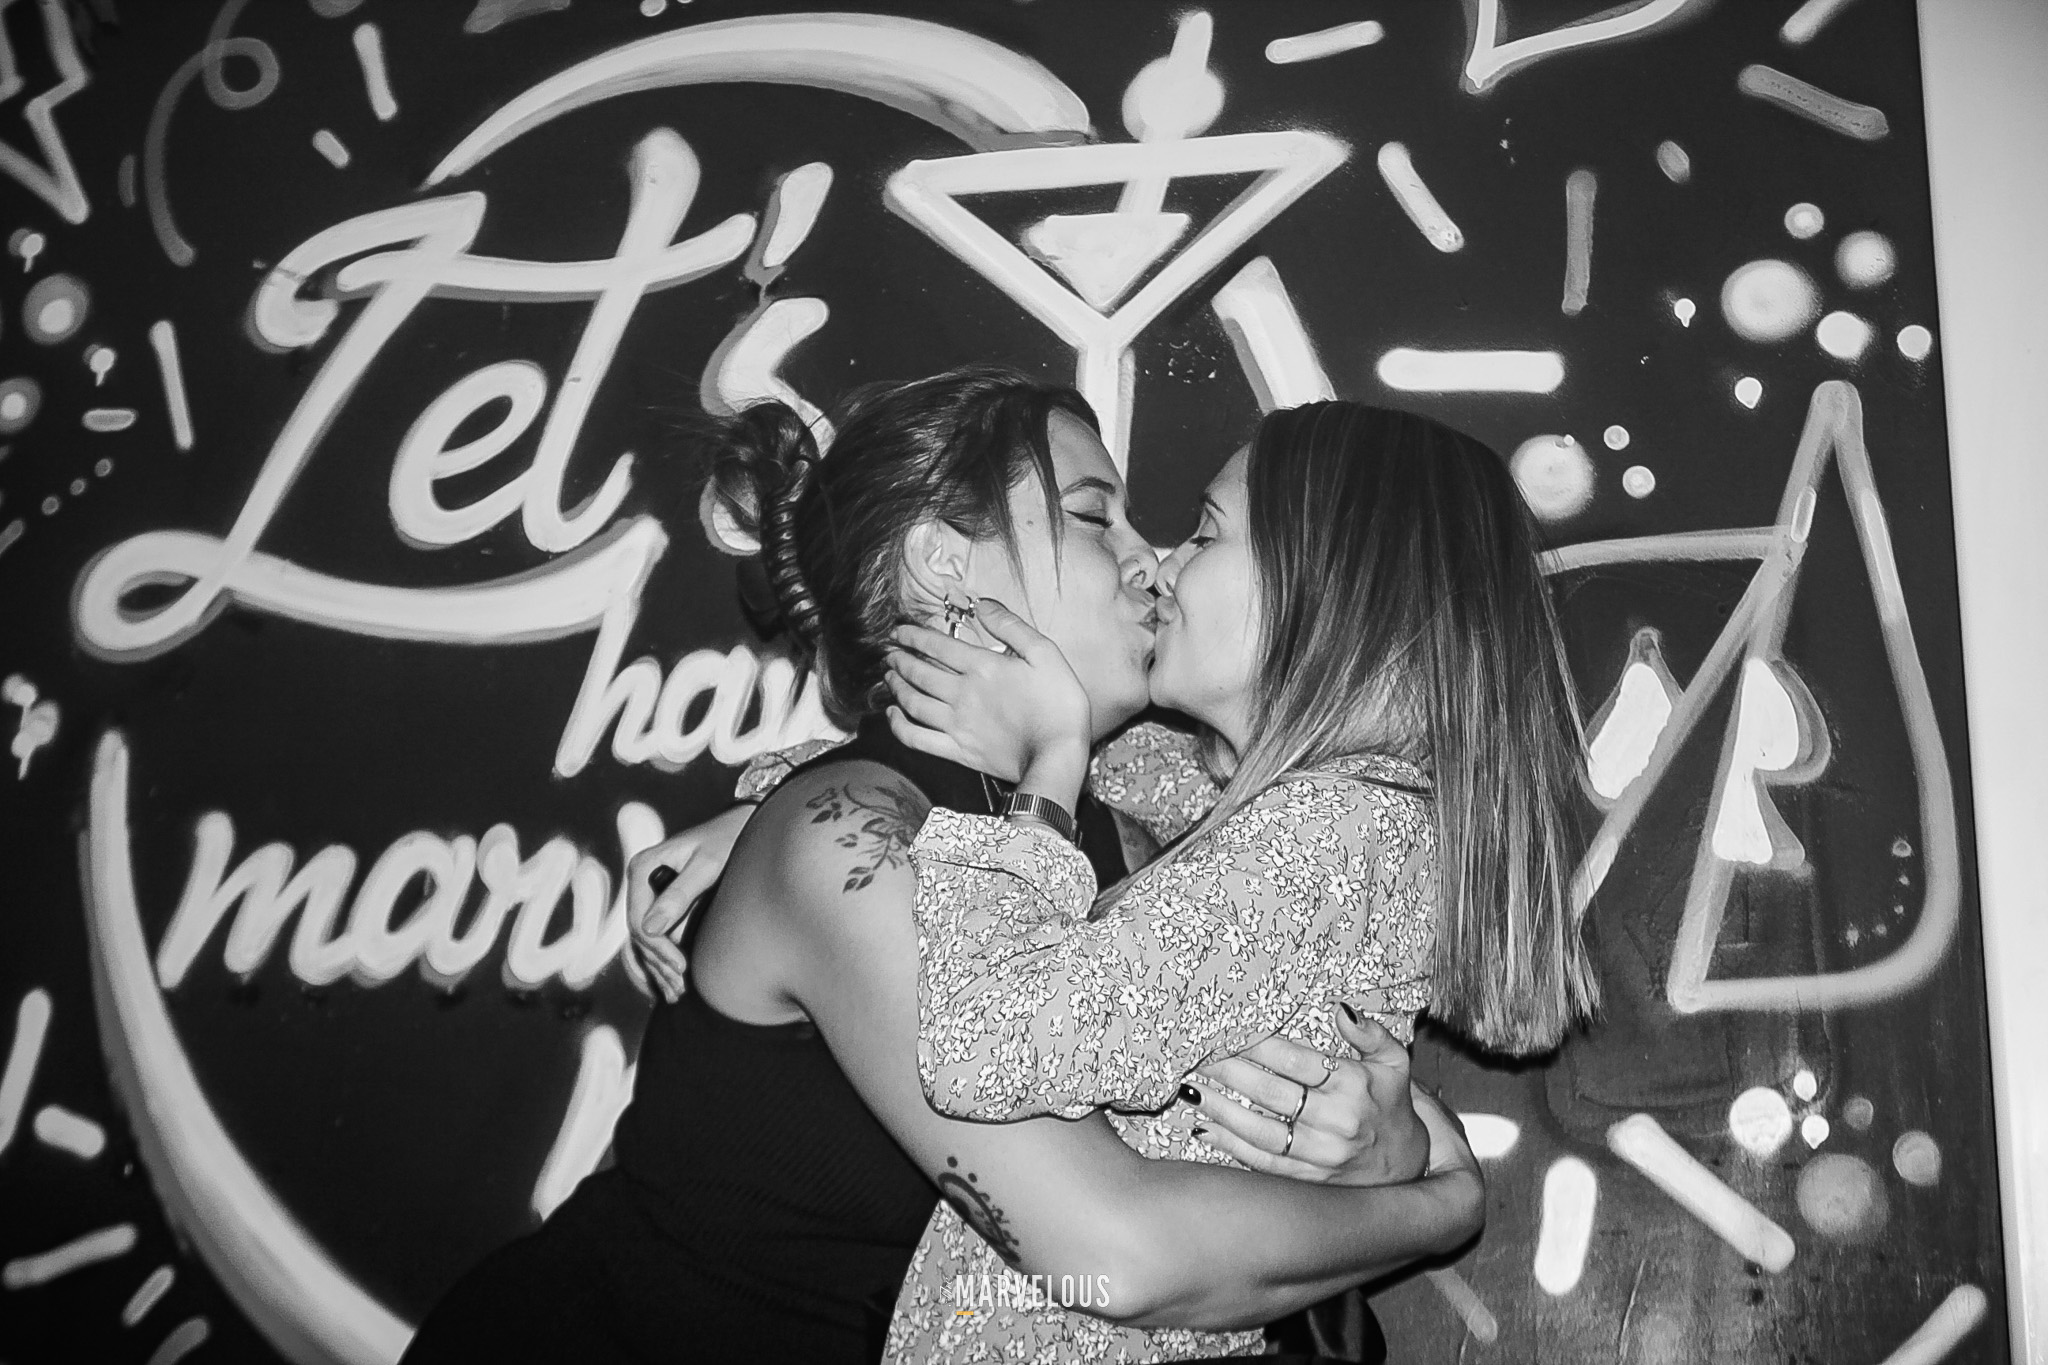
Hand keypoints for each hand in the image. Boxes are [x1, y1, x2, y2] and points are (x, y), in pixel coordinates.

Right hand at [624, 806, 751, 1003]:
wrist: (740, 826)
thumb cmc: (727, 841)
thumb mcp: (707, 866)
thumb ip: (680, 895)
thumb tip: (650, 930)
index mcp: (643, 867)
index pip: (638, 920)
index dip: (658, 948)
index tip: (682, 967)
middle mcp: (640, 882)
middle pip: (640, 934)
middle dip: (660, 964)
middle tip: (682, 988)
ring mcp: (648, 893)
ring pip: (645, 940)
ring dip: (659, 969)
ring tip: (677, 994)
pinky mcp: (662, 904)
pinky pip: (656, 937)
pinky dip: (662, 961)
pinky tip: (671, 983)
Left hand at [885, 598, 1091, 803]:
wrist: (1058, 755)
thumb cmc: (1059, 703)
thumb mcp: (1045, 653)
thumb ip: (1011, 626)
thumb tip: (983, 604)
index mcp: (982, 666)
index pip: (936, 645)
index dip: (912, 636)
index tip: (897, 631)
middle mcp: (961, 693)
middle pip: (919, 672)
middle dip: (900, 660)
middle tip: (889, 653)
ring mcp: (956, 724)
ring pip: (913, 702)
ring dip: (897, 687)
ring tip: (889, 678)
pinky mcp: (958, 752)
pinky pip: (917, 739)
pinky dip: (899, 726)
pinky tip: (892, 716)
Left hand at [1179, 1008, 1430, 1185]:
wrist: (1409, 1166)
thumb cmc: (1391, 1104)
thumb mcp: (1394, 1062)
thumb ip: (1369, 1033)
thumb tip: (1340, 1008)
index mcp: (1353, 1085)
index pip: (1295, 1060)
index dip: (1257, 1045)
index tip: (1228, 1031)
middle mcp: (1336, 1121)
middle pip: (1272, 1093)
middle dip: (1230, 1073)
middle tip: (1198, 1056)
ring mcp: (1321, 1155)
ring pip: (1261, 1131)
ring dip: (1222, 1110)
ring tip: (1192, 1089)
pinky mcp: (1310, 1179)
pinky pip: (1263, 1163)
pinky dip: (1230, 1147)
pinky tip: (1204, 1129)